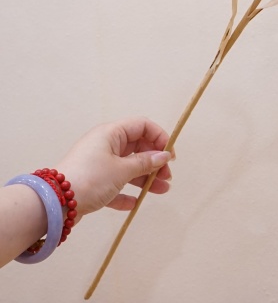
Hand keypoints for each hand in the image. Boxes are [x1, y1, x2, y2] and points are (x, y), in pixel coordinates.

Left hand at [57, 118, 173, 217]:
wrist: (55, 204)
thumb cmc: (91, 178)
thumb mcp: (122, 170)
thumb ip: (145, 163)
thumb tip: (164, 156)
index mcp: (111, 134)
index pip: (142, 126)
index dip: (159, 137)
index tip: (169, 155)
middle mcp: (105, 145)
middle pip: (137, 148)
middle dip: (154, 162)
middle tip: (167, 177)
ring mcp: (98, 164)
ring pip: (128, 167)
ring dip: (145, 178)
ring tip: (161, 191)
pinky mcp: (92, 183)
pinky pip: (114, 184)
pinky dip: (126, 192)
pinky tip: (135, 203)